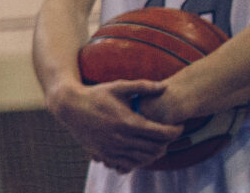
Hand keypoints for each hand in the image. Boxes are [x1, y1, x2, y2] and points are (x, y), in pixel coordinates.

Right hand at [47, 79, 178, 171]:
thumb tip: (164, 87)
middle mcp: (121, 138)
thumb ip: (143, 86)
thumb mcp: (118, 87)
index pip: (162, 133)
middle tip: (170, 135)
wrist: (70, 107)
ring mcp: (112, 148)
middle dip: (168, 143)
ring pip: (144, 158)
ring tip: (158, 143)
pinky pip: (129, 163)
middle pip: (156, 147)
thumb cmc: (96, 95)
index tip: (180, 126)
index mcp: (127, 121)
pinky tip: (142, 150)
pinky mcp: (105, 154)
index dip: (176, 131)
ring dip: (156, 153)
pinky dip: (141, 160)